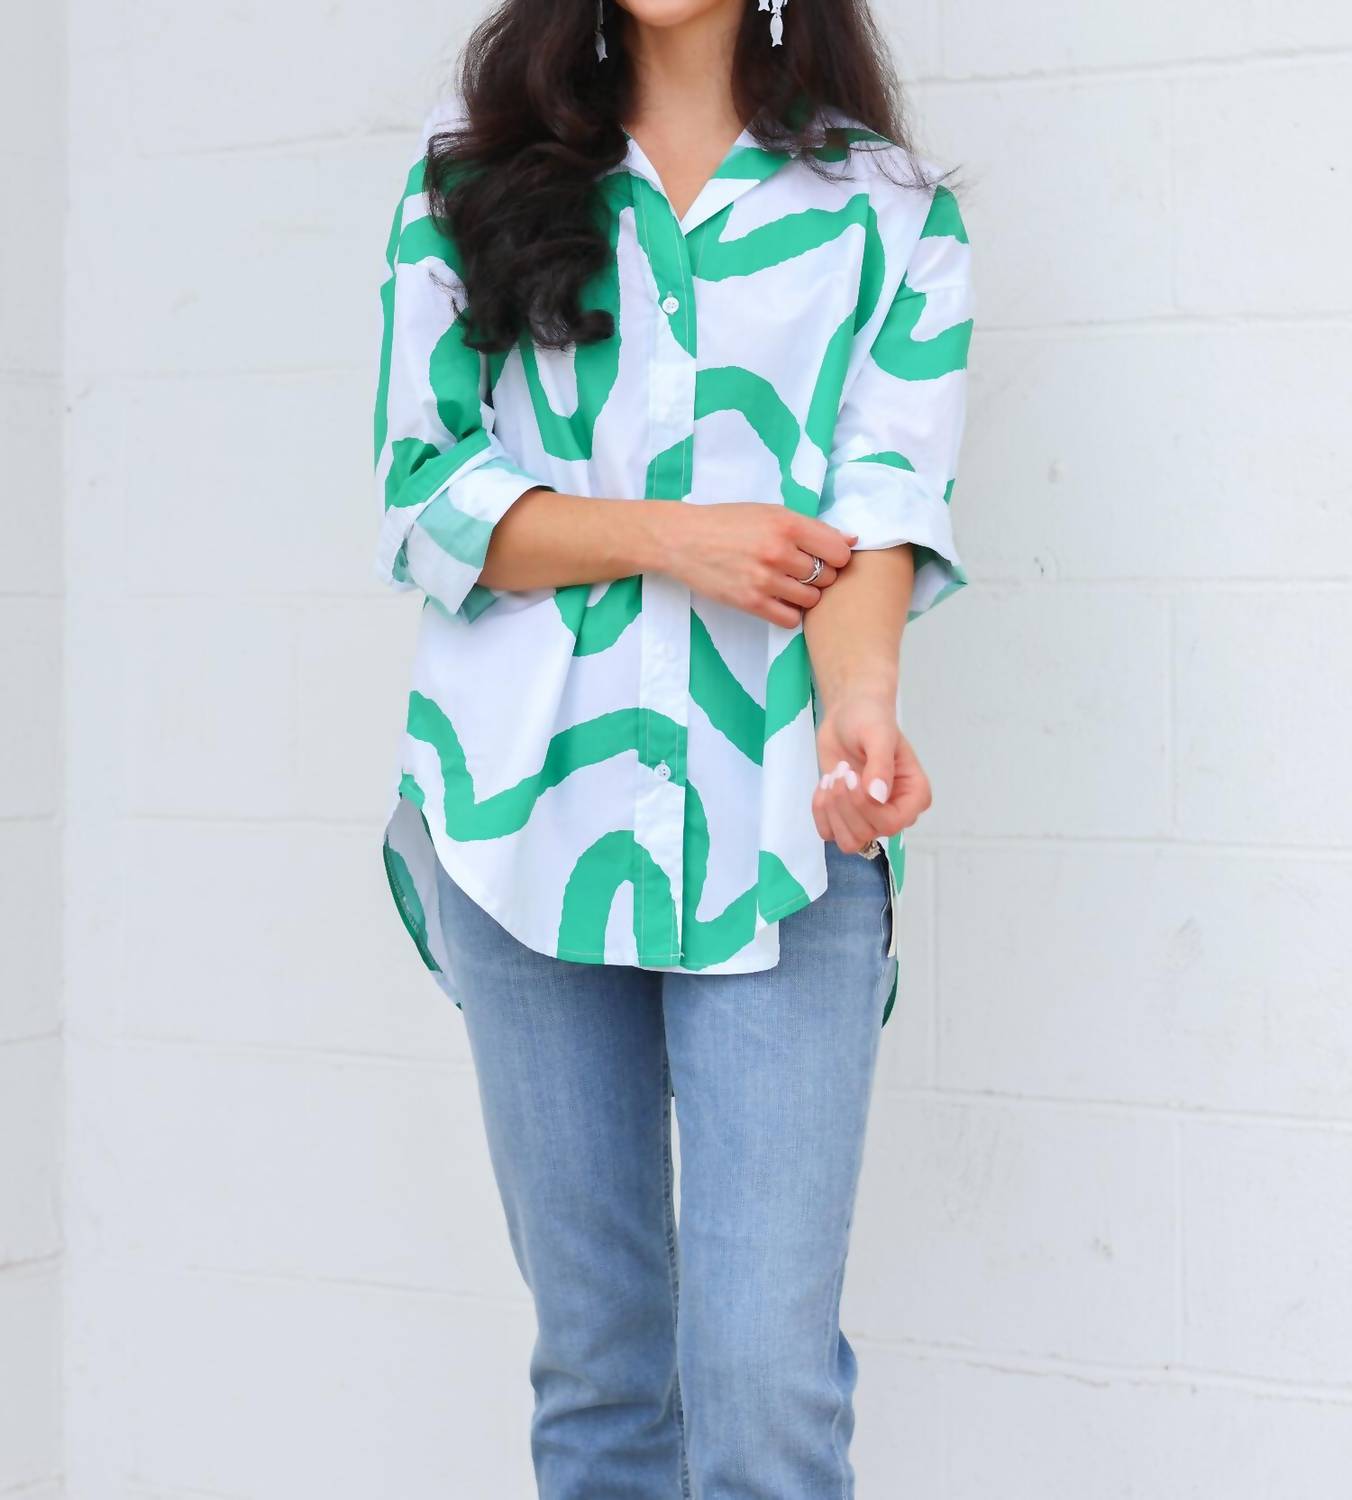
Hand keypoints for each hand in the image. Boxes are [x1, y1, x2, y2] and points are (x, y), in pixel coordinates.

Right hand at [659, 504, 856, 626]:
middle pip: (827, 576)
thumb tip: (852, 540)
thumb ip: (810, 528)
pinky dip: (790, 612)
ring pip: (811, 599)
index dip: (837, 556)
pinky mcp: (751, 602)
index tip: (826, 556)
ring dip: (806, 595)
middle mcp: (779, 552)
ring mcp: (765, 580)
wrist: (682, 539)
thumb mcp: (770, 512)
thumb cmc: (727, 523)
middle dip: (820, 575)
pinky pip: (790, 619)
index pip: (839, 551)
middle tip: (802, 570)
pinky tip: (778, 599)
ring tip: (787, 584)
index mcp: (787, 524)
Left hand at [812, 692, 932, 852]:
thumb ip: (881, 765)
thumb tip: (878, 796)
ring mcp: (871, 818)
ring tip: (832, 778)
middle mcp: (896, 812)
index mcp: (915, 796)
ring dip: (832, 811)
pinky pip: (829, 833)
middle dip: (844, 803)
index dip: (864, 807)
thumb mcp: (878, 735)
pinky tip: (825, 786)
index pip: (891, 823)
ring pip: (848, 841)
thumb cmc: (870, 719)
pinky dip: (820, 811)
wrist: (847, 715)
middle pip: (866, 834)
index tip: (851, 776)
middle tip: (841, 770)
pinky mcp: (846, 816)